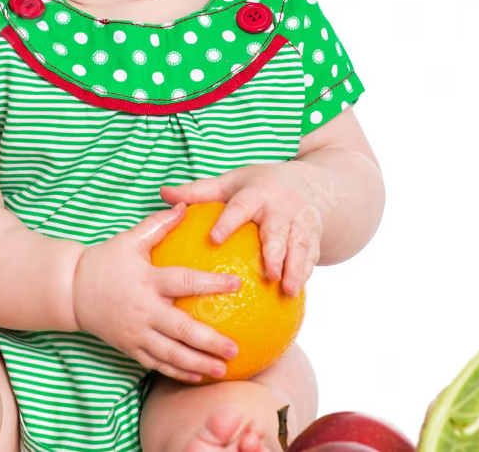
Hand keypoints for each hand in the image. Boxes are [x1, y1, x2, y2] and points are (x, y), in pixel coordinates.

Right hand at [72, 202, 243, 382]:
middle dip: (209, 341)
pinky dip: (177, 371)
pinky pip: (156, 363)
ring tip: (222, 369)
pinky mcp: (129, 347)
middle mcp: (143, 310)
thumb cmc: (104, 262)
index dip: (211, 283)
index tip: (237, 284)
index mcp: (147, 281)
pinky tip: (198, 376)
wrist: (70, 290)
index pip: (183, 282)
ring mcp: (135, 332)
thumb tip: (184, 205)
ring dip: (197, 363)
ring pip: (170, 353)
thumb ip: (158, 225)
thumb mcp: (129, 240)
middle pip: (180, 329)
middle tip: (234, 348)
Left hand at [160, 163, 325, 296]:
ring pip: (300, 246)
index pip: (241, 207)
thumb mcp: (231, 182)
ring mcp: (303, 223)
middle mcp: (283, 207)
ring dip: (297, 268)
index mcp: (258, 193)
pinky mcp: (316, 238)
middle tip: (268, 275)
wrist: (313, 184)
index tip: (214, 239)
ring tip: (289, 291)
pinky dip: (305, 274)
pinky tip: (294, 296)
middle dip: (275, 252)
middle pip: (278, 231)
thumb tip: (163, 194)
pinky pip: (312, 257)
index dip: (228, 222)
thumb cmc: (259, 186)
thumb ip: (199, 191)